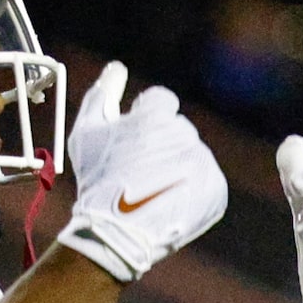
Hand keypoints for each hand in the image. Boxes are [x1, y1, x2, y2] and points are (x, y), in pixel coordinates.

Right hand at [56, 61, 228, 282]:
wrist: (116, 234)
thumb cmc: (96, 180)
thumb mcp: (86, 134)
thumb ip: (101, 94)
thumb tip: (116, 68)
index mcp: (158, 114)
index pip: (160, 101)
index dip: (143, 120)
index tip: (131, 143)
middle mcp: (186, 133)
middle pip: (176, 131)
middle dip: (160, 147)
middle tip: (135, 174)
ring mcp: (204, 163)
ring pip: (191, 156)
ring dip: (174, 169)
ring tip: (150, 192)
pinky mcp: (216, 190)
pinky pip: (205, 182)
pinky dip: (189, 192)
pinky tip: (166, 203)